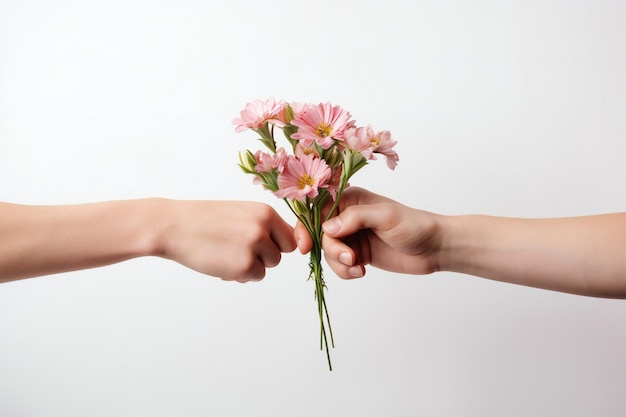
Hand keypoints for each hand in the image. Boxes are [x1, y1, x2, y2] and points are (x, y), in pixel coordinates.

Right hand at [157, 200, 295, 281]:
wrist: (173, 226)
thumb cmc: (203, 220)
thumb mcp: (240, 213)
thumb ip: (263, 226)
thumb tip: (292, 243)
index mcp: (264, 212)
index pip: (290, 235)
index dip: (290, 244)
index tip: (294, 249)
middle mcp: (263, 227)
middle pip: (281, 253)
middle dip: (266, 256)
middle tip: (241, 250)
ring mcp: (254, 246)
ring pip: (268, 266)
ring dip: (251, 265)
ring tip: (227, 255)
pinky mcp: (244, 265)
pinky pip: (254, 277)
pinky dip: (240, 275)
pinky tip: (221, 264)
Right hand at [294, 187, 442, 278]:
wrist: (434, 248)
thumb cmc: (414, 225)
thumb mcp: (385, 216)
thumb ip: (355, 218)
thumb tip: (327, 228)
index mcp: (349, 199)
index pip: (317, 208)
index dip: (306, 225)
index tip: (305, 245)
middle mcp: (346, 216)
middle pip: (319, 233)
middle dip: (329, 249)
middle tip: (349, 258)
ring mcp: (351, 237)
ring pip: (327, 251)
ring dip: (338, 263)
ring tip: (358, 267)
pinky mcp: (357, 255)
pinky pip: (339, 265)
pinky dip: (345, 272)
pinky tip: (361, 272)